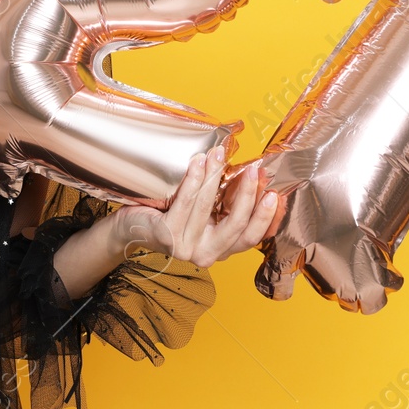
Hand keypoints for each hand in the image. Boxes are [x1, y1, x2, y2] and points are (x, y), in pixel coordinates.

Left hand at [105, 145, 279, 269]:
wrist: (134, 227)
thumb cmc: (171, 216)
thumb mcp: (205, 215)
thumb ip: (225, 205)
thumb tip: (253, 176)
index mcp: (220, 249)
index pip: (250, 238)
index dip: (264, 217)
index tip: (274, 193)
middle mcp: (206, 254)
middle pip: (235, 225)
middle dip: (248, 194)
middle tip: (254, 170)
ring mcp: (186, 248)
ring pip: (208, 207)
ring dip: (216, 176)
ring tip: (218, 154)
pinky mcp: (168, 236)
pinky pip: (186, 203)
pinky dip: (194, 180)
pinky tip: (198, 163)